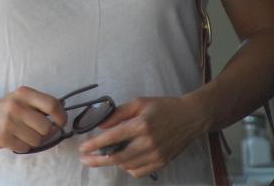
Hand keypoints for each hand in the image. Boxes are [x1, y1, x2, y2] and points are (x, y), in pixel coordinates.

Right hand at [0, 85, 66, 152]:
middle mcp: (17, 106)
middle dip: (47, 132)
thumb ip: (39, 104)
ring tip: (26, 134)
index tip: (61, 122)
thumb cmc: (6, 107)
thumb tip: (60, 115)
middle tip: (40, 130)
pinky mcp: (2, 138)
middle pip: (46, 127)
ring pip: (37, 140)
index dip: (61, 115)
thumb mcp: (21, 98)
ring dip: (35, 140)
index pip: (51, 104)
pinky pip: (25, 148)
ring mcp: (9, 123)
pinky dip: (24, 146)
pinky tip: (17, 138)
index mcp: (24, 93)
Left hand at [79, 95, 204, 177]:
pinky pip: (138, 171)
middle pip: (117, 157)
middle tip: (85, 160)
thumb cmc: (163, 106)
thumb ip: (119, 113)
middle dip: (98, 160)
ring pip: (127, 165)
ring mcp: (156, 155)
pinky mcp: (161, 163)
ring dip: (113, 161)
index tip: (82, 149)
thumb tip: (101, 125)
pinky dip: (128, 167)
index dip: (95, 144)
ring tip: (106, 154)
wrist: (190, 117)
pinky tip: (124, 159)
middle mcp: (148, 143)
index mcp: (141, 125)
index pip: (113, 137)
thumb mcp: (140, 102)